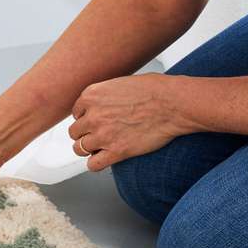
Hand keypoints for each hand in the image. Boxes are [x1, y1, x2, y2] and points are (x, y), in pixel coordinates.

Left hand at [68, 74, 185, 170]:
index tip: (94, 120)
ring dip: (89, 149)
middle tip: (98, 135)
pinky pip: (93, 165)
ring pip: (79, 149)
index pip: (76, 112)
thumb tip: (104, 104)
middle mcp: (93, 115)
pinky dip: (96, 164)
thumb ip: (106, 95)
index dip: (86, 117)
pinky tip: (106, 159)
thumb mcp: (122, 83)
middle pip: (75, 132)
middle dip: (85, 133)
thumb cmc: (155, 90)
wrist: (172, 103)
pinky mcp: (116, 151)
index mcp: (92, 95)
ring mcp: (103, 135)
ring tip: (100, 148)